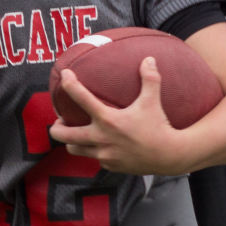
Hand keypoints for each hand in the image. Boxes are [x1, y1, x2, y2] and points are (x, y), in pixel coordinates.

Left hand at [48, 57, 187, 174]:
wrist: (169, 156)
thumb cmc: (160, 126)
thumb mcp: (153, 100)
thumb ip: (150, 78)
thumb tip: (148, 59)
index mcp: (108, 120)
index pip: (81, 98)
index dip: (69, 84)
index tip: (64, 76)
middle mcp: (101, 138)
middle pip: (63, 135)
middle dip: (56, 127)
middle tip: (60, 120)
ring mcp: (104, 154)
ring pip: (74, 150)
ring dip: (71, 142)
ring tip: (74, 134)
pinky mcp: (110, 166)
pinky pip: (95, 158)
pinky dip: (93, 151)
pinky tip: (100, 145)